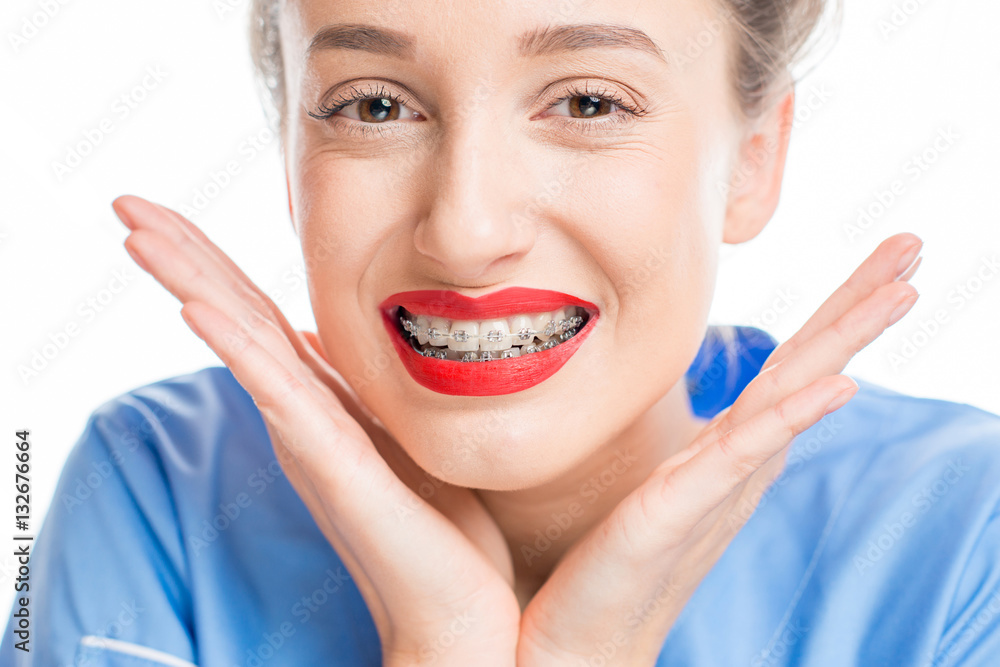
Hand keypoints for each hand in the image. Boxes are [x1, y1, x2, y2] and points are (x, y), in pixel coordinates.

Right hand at [111, 195, 520, 665]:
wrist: (460, 606)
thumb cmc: (438, 526)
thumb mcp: (396, 431)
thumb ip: (354, 387)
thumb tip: (326, 339)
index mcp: (320, 403)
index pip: (257, 316)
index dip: (212, 261)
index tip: (166, 213)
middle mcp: (301, 416)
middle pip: (233, 317)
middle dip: (180, 256)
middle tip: (123, 201)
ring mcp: (310, 440)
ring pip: (241, 345)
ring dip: (189, 283)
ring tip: (137, 231)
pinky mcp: (333, 466)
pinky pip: (279, 396)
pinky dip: (236, 349)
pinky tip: (196, 308)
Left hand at [516, 233, 922, 665]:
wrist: (572, 641)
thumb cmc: (602, 562)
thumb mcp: (643, 480)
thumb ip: (674, 441)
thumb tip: (659, 391)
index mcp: (724, 451)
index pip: (788, 368)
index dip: (834, 313)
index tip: (883, 261)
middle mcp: (734, 465)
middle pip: (807, 369)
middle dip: (860, 306)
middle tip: (914, 245)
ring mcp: (712, 487)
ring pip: (791, 398)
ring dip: (845, 340)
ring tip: (902, 289)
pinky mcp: (675, 512)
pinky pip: (741, 456)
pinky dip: (791, 417)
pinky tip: (835, 384)